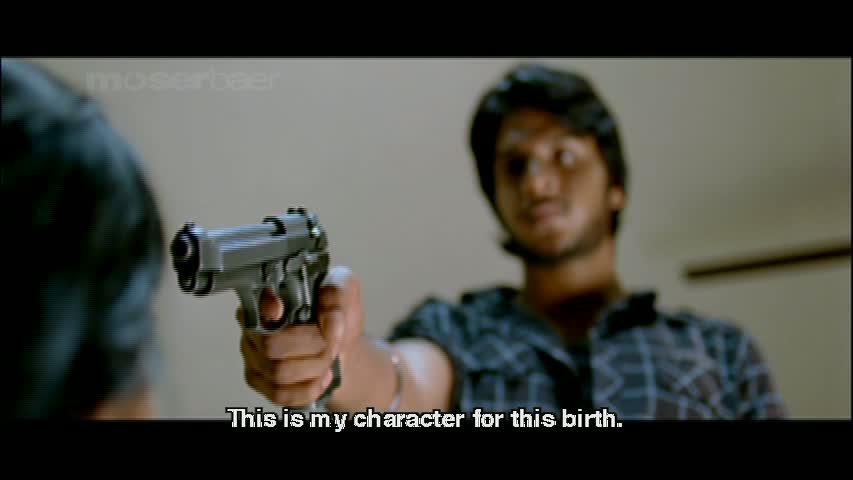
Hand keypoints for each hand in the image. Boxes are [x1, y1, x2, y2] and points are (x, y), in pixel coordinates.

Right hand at [235, 266, 363, 406]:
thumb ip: (336, 294)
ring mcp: (253, 356)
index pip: (256, 301)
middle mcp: (254, 326)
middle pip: (270, 346)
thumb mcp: (345, 293)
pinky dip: (309, 388)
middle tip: (332, 343)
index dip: (265, 307)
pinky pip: (280, 394)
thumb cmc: (336, 316)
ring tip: (329, 359)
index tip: (279, 310)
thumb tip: (328, 314)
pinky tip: (322, 377)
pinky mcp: (260, 381)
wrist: (341, 345)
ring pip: (278, 373)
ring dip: (315, 368)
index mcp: (271, 297)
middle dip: (312, 347)